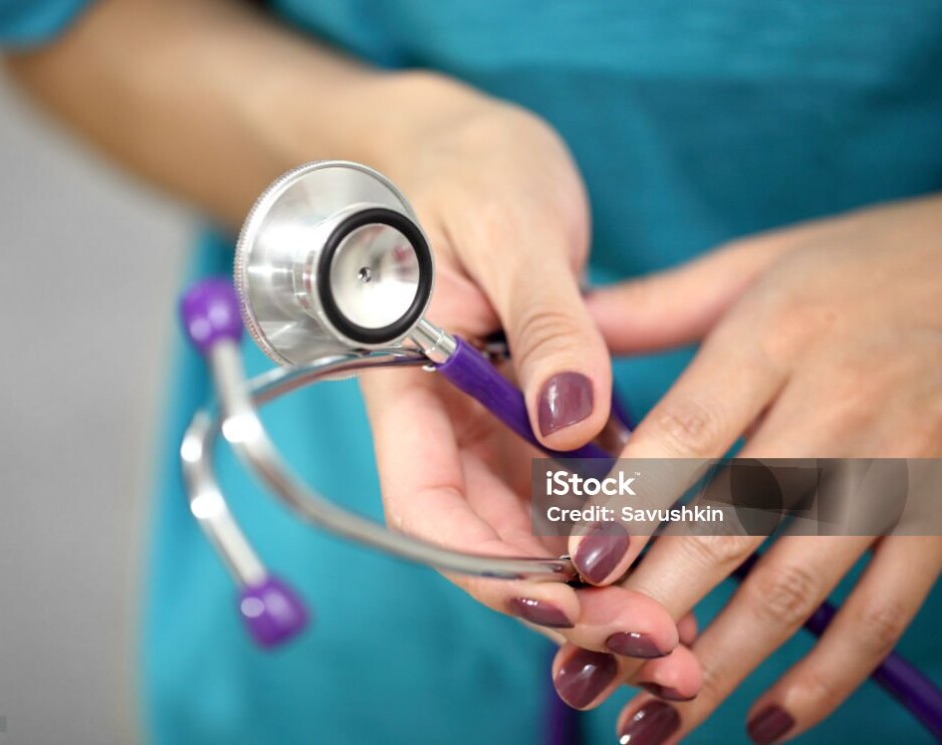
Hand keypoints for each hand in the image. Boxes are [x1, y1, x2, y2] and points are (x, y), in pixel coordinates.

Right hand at [359, 74, 700, 694]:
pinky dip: (620, 524)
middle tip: (657, 641)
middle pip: (486, 541)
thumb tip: (573, 425)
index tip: (566, 604)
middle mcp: (445, 422)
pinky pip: (574, 485)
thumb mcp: (511, 231)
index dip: (484, 572)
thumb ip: (546, 326)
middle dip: (564, 600)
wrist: (473, 150)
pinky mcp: (537, 413)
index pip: (423, 508)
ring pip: (535, 529)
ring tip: (679, 626)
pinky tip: (675, 550)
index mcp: (408, 386)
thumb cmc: (471, 170)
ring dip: (600, 581)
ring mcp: (492, 424)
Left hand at [559, 195, 941, 740]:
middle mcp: (840, 404)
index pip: (691, 432)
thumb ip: (655, 307)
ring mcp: (900, 466)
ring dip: (722, 663)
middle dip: (656, 604)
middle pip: (735, 523)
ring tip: (651, 722)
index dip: (631, 505)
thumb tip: (562, 343)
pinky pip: (888, 610)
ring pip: (802, 584)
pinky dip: (829, 675)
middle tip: (587, 667)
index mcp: (778, 334)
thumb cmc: (861, 262)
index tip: (576, 567)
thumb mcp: (756, 263)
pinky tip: (766, 721)